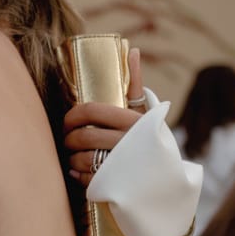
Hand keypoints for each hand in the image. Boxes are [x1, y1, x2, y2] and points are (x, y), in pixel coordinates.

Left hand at [63, 46, 144, 184]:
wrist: (166, 181)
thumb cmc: (150, 142)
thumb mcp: (145, 114)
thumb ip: (134, 84)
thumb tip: (131, 49)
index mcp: (133, 122)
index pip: (91, 110)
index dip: (72, 115)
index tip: (69, 120)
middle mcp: (127, 143)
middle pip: (83, 135)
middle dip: (69, 138)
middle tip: (68, 139)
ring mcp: (121, 166)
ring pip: (80, 157)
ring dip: (71, 157)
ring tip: (72, 155)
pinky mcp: (114, 186)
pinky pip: (84, 178)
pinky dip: (76, 174)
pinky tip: (77, 171)